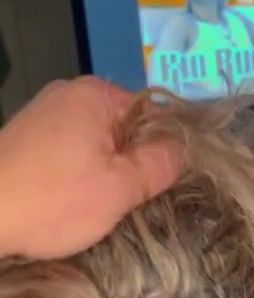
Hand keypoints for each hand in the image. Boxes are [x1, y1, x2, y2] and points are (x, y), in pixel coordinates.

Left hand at [0, 77, 178, 258]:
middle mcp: (68, 93)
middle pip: (124, 128)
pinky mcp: (26, 137)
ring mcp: (43, 113)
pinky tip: (70, 199)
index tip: (162, 183)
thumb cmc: (52, 201)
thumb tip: (184, 147)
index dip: (164, 149)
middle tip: (130, 200)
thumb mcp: (120, 188)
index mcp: (96, 94)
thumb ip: (160, 164)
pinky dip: (77, 173)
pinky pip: (69, 150)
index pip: (153, 114)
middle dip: (131, 162)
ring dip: (104, 171)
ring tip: (100, 204)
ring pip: (96, 142)